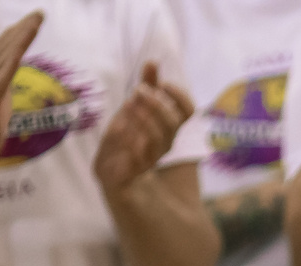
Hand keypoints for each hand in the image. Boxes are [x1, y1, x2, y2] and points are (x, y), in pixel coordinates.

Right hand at [0, 11, 42, 177]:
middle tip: (39, 14)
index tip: (29, 23)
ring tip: (37, 19)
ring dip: (23, 34)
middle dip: (21, 28)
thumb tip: (9, 81)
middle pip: (2, 45)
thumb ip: (1, 90)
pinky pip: (6, 66)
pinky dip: (17, 49)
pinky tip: (27, 37)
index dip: (14, 35)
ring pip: (6, 51)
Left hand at [92, 60, 190, 198]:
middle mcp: (167, 140)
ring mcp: (154, 155)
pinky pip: (140, 154)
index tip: (163, 83)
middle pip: (174, 122)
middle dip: (157, 104)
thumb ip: (147, 85)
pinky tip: (121, 127)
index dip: (180, 96)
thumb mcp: (136, 106)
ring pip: (159, 136)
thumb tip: (153, 61)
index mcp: (169, 125)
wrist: (113, 170)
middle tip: (139, 90)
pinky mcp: (138, 168)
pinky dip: (131, 139)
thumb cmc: (127, 135)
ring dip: (144, 118)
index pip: (188, 110)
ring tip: (128, 105)